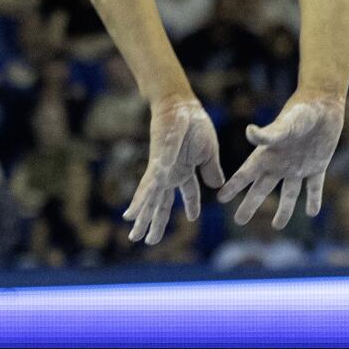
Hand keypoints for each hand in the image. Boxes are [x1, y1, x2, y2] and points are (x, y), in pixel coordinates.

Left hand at [125, 97, 223, 246]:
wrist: (182, 107)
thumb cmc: (195, 124)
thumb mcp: (209, 151)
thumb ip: (210, 170)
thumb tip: (217, 186)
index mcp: (186, 169)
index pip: (189, 192)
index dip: (192, 206)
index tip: (194, 219)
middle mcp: (171, 174)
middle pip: (163, 204)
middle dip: (156, 223)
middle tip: (148, 241)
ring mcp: (161, 171)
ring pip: (151, 201)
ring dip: (143, 219)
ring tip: (134, 236)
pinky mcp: (154, 165)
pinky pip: (146, 187)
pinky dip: (139, 201)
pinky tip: (131, 214)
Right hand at [217, 93, 345, 228]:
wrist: (323, 102)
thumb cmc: (301, 111)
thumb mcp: (284, 124)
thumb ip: (268, 133)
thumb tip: (249, 132)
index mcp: (267, 155)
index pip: (246, 175)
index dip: (233, 187)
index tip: (221, 198)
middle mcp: (280, 163)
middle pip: (262, 189)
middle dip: (250, 205)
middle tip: (240, 221)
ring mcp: (298, 166)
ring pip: (289, 193)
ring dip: (284, 210)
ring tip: (278, 225)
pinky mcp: (317, 165)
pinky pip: (314, 187)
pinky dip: (314, 199)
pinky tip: (312, 212)